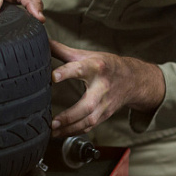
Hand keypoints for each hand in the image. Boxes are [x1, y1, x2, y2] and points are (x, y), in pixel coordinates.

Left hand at [49, 40, 165, 137]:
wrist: (132, 79)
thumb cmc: (106, 64)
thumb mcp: (87, 55)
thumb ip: (63, 51)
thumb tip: (43, 41)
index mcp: (97, 67)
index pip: (81, 68)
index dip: (67, 72)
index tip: (53, 76)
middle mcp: (102, 87)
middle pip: (88, 104)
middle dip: (70, 115)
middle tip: (52, 121)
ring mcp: (105, 103)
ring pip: (89, 120)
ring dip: (70, 128)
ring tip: (53, 131)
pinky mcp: (104, 114)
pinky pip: (89, 126)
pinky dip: (75, 131)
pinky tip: (60, 133)